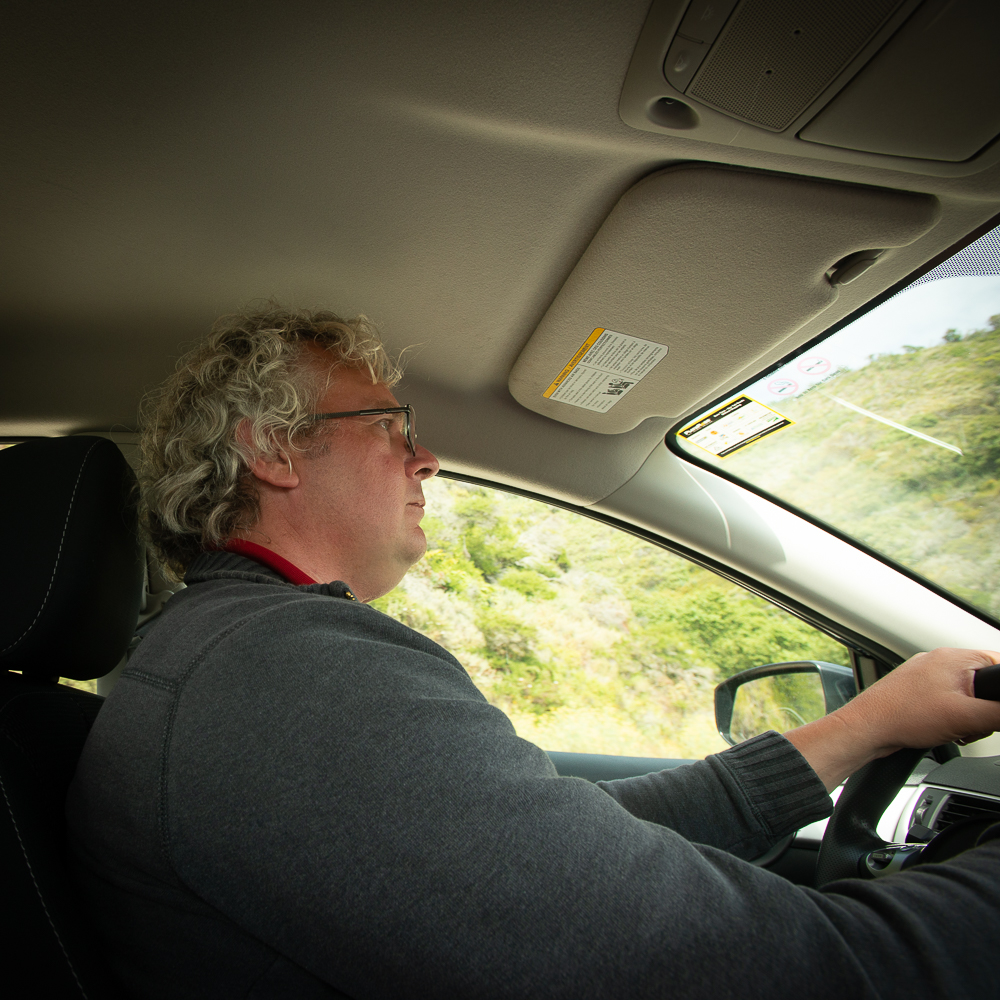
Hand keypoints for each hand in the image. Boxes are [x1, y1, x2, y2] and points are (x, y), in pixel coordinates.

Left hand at [783, 648, 999, 790]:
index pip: (999, 664)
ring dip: (968, 717)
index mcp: (953, 657)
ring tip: (952, 727)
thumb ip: (999, 712)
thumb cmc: (902, 715)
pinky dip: (952, 719)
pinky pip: (949, 703)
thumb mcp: (965, 716)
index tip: (995, 712)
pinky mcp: (919, 692)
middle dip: (985, 709)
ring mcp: (927, 676)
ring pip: (968, 697)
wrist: (867, 729)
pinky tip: (942, 730)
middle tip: (970, 722)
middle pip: (985, 685)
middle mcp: (940, 661)